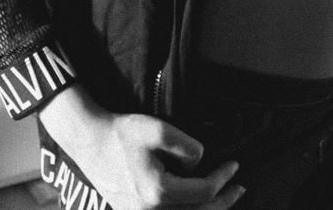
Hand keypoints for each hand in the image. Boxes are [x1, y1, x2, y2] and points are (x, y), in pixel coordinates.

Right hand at [39, 85, 244, 209]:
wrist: (92, 143)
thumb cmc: (123, 134)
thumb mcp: (158, 129)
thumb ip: (186, 147)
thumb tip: (200, 163)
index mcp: (158, 193)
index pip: (203, 192)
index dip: (223, 178)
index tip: (235, 165)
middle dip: (223, 202)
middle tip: (240, 188)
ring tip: (225, 199)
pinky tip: (198, 204)